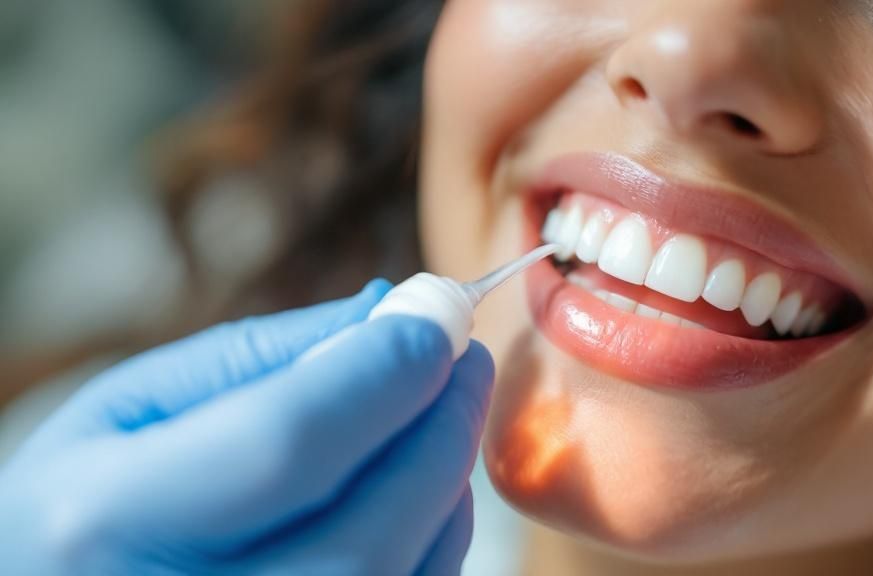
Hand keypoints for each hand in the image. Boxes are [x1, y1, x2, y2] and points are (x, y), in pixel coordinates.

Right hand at [0, 280, 493, 575]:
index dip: (384, 369)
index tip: (436, 311)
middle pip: (370, 521)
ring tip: (437, 411)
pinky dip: (438, 534)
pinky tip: (422, 485)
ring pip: (405, 569)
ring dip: (447, 477)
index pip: (289, 439)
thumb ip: (259, 357)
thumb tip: (385, 311)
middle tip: (464, 356)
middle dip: (440, 422)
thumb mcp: (129, 407)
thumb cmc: (78, 505)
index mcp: (113, 522)